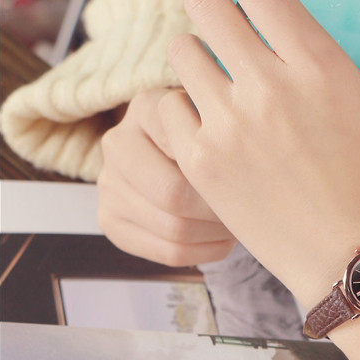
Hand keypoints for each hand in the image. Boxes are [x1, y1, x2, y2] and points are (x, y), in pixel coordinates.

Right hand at [97, 88, 236, 266]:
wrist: (177, 160)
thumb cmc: (213, 138)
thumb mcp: (222, 120)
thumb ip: (231, 128)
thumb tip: (246, 150)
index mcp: (147, 107)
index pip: (187, 145)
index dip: (223, 173)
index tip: (251, 178)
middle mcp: (118, 142)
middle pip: (173, 194)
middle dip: (218, 210)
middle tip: (247, 211)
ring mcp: (108, 184)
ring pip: (173, 228)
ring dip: (216, 234)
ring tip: (238, 224)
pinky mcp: (110, 221)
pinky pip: (167, 252)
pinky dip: (205, 251)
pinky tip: (222, 241)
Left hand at [159, 0, 359, 308]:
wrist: (356, 262)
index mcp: (318, 65)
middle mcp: (266, 89)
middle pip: (203, 4)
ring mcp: (229, 129)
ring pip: (180, 54)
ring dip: (193, 47)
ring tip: (213, 65)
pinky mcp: (203, 166)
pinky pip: (168, 108)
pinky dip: (181, 102)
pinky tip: (203, 113)